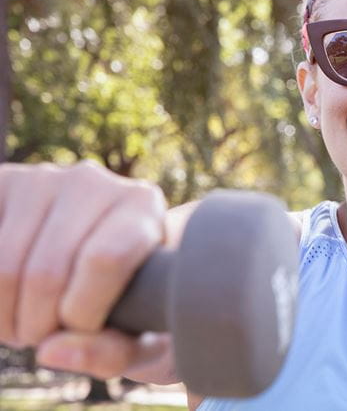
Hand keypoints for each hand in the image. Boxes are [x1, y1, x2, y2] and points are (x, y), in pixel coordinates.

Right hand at [0, 161, 172, 380]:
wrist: (103, 258)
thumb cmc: (137, 304)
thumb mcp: (147, 338)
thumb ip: (113, 352)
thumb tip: (52, 351)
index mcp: (141, 207)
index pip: (103, 260)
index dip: (83, 312)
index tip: (83, 329)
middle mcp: (92, 183)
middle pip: (47, 272)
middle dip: (40, 326)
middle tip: (48, 335)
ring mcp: (41, 180)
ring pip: (4, 268)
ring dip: (7, 319)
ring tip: (28, 323)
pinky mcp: (2, 185)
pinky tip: (9, 302)